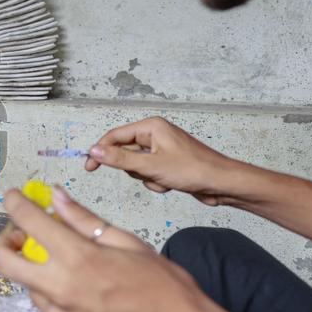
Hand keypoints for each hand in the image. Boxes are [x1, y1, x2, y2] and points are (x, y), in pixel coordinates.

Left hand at [0, 186, 226, 311]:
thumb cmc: (172, 296)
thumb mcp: (132, 246)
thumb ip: (86, 221)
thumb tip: (59, 198)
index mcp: (79, 259)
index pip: (28, 221)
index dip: (15, 203)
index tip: (14, 196)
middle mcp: (61, 290)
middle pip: (4, 261)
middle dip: (4, 242)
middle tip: (21, 235)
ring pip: (28, 286)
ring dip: (35, 270)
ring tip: (64, 265)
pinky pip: (49, 310)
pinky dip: (54, 294)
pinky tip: (81, 291)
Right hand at [85, 116, 234, 204]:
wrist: (222, 184)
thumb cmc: (192, 170)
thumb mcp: (150, 166)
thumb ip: (119, 159)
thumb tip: (93, 151)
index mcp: (151, 127)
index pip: (115, 136)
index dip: (100, 151)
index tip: (89, 168)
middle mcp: (155, 134)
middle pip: (125, 152)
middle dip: (134, 169)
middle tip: (148, 174)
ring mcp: (161, 148)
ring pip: (136, 165)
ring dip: (146, 177)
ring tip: (164, 179)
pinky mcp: (167, 161)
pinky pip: (148, 172)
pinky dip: (155, 181)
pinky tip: (171, 183)